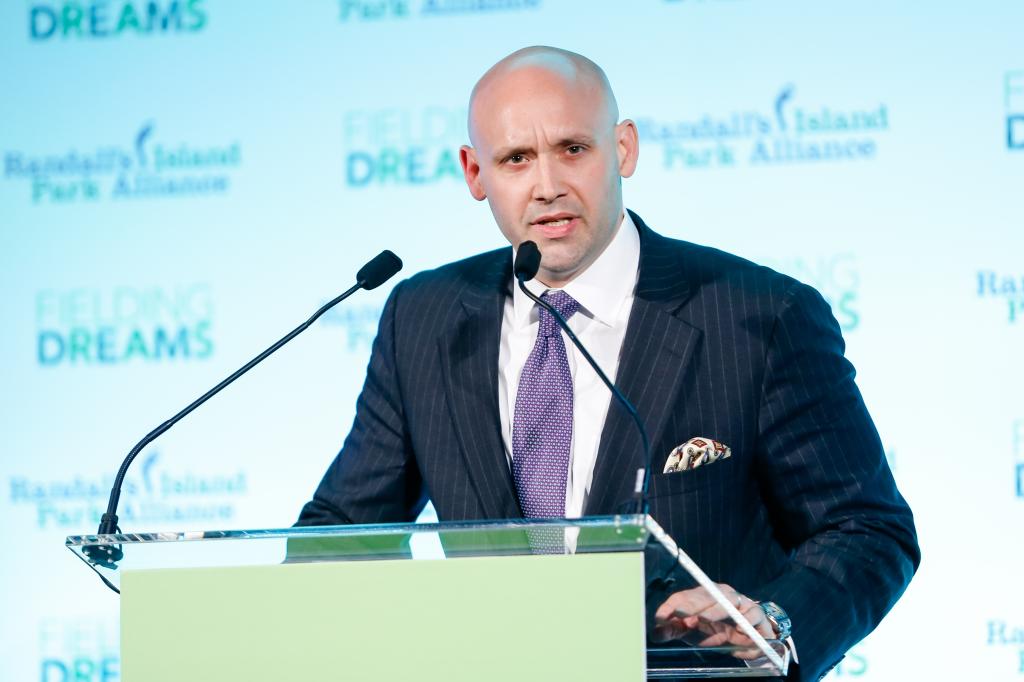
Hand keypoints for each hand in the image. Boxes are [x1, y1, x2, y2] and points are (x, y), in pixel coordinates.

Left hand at [653, 583, 774, 658]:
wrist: (747, 637)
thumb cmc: (715, 629)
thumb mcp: (692, 631)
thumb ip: (674, 631)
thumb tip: (655, 633)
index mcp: (701, 596)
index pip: (683, 597)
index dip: (672, 606)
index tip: (661, 617)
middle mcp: (720, 594)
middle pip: (705, 596)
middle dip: (692, 605)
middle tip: (680, 615)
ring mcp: (739, 602)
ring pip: (728, 601)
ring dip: (716, 611)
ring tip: (703, 619)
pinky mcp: (756, 615)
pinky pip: (752, 616)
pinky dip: (746, 622)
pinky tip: (739, 629)